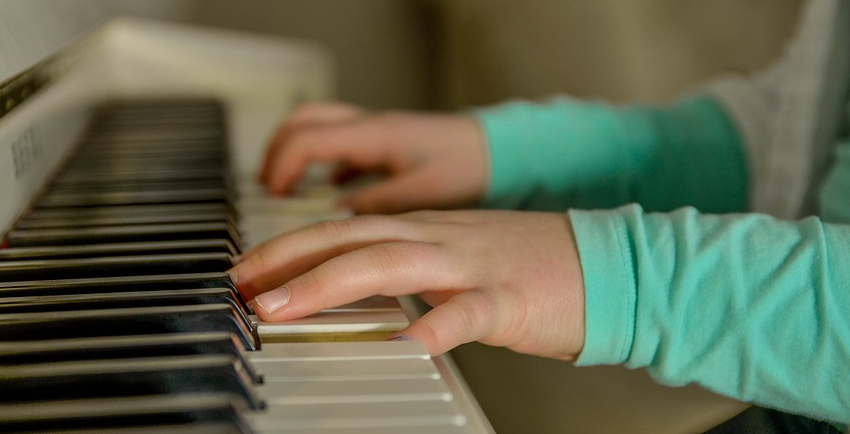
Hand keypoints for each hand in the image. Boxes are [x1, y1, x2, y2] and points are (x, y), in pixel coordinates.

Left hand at [228, 210, 585, 359]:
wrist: (608, 264)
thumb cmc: (531, 268)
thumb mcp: (460, 257)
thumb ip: (411, 266)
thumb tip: (357, 286)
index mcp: (426, 230)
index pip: (343, 229)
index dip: (289, 246)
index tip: (248, 270)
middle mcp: (438, 239)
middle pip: (350, 238)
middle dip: (287, 260)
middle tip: (241, 287)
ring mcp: (472, 265)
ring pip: (390, 264)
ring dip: (328, 282)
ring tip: (281, 306)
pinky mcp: (509, 299)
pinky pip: (467, 311)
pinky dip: (433, 325)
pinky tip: (405, 342)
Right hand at [259, 102, 488, 213]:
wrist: (501, 152)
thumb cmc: (470, 167)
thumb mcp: (424, 193)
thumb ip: (378, 205)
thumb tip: (337, 219)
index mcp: (374, 136)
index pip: (306, 141)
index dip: (281, 169)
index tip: (272, 199)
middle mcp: (370, 128)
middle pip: (302, 124)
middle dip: (276, 153)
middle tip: (266, 190)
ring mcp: (376, 134)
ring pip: (319, 130)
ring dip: (296, 155)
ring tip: (285, 192)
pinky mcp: (387, 146)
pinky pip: (342, 146)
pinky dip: (324, 165)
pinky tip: (327, 194)